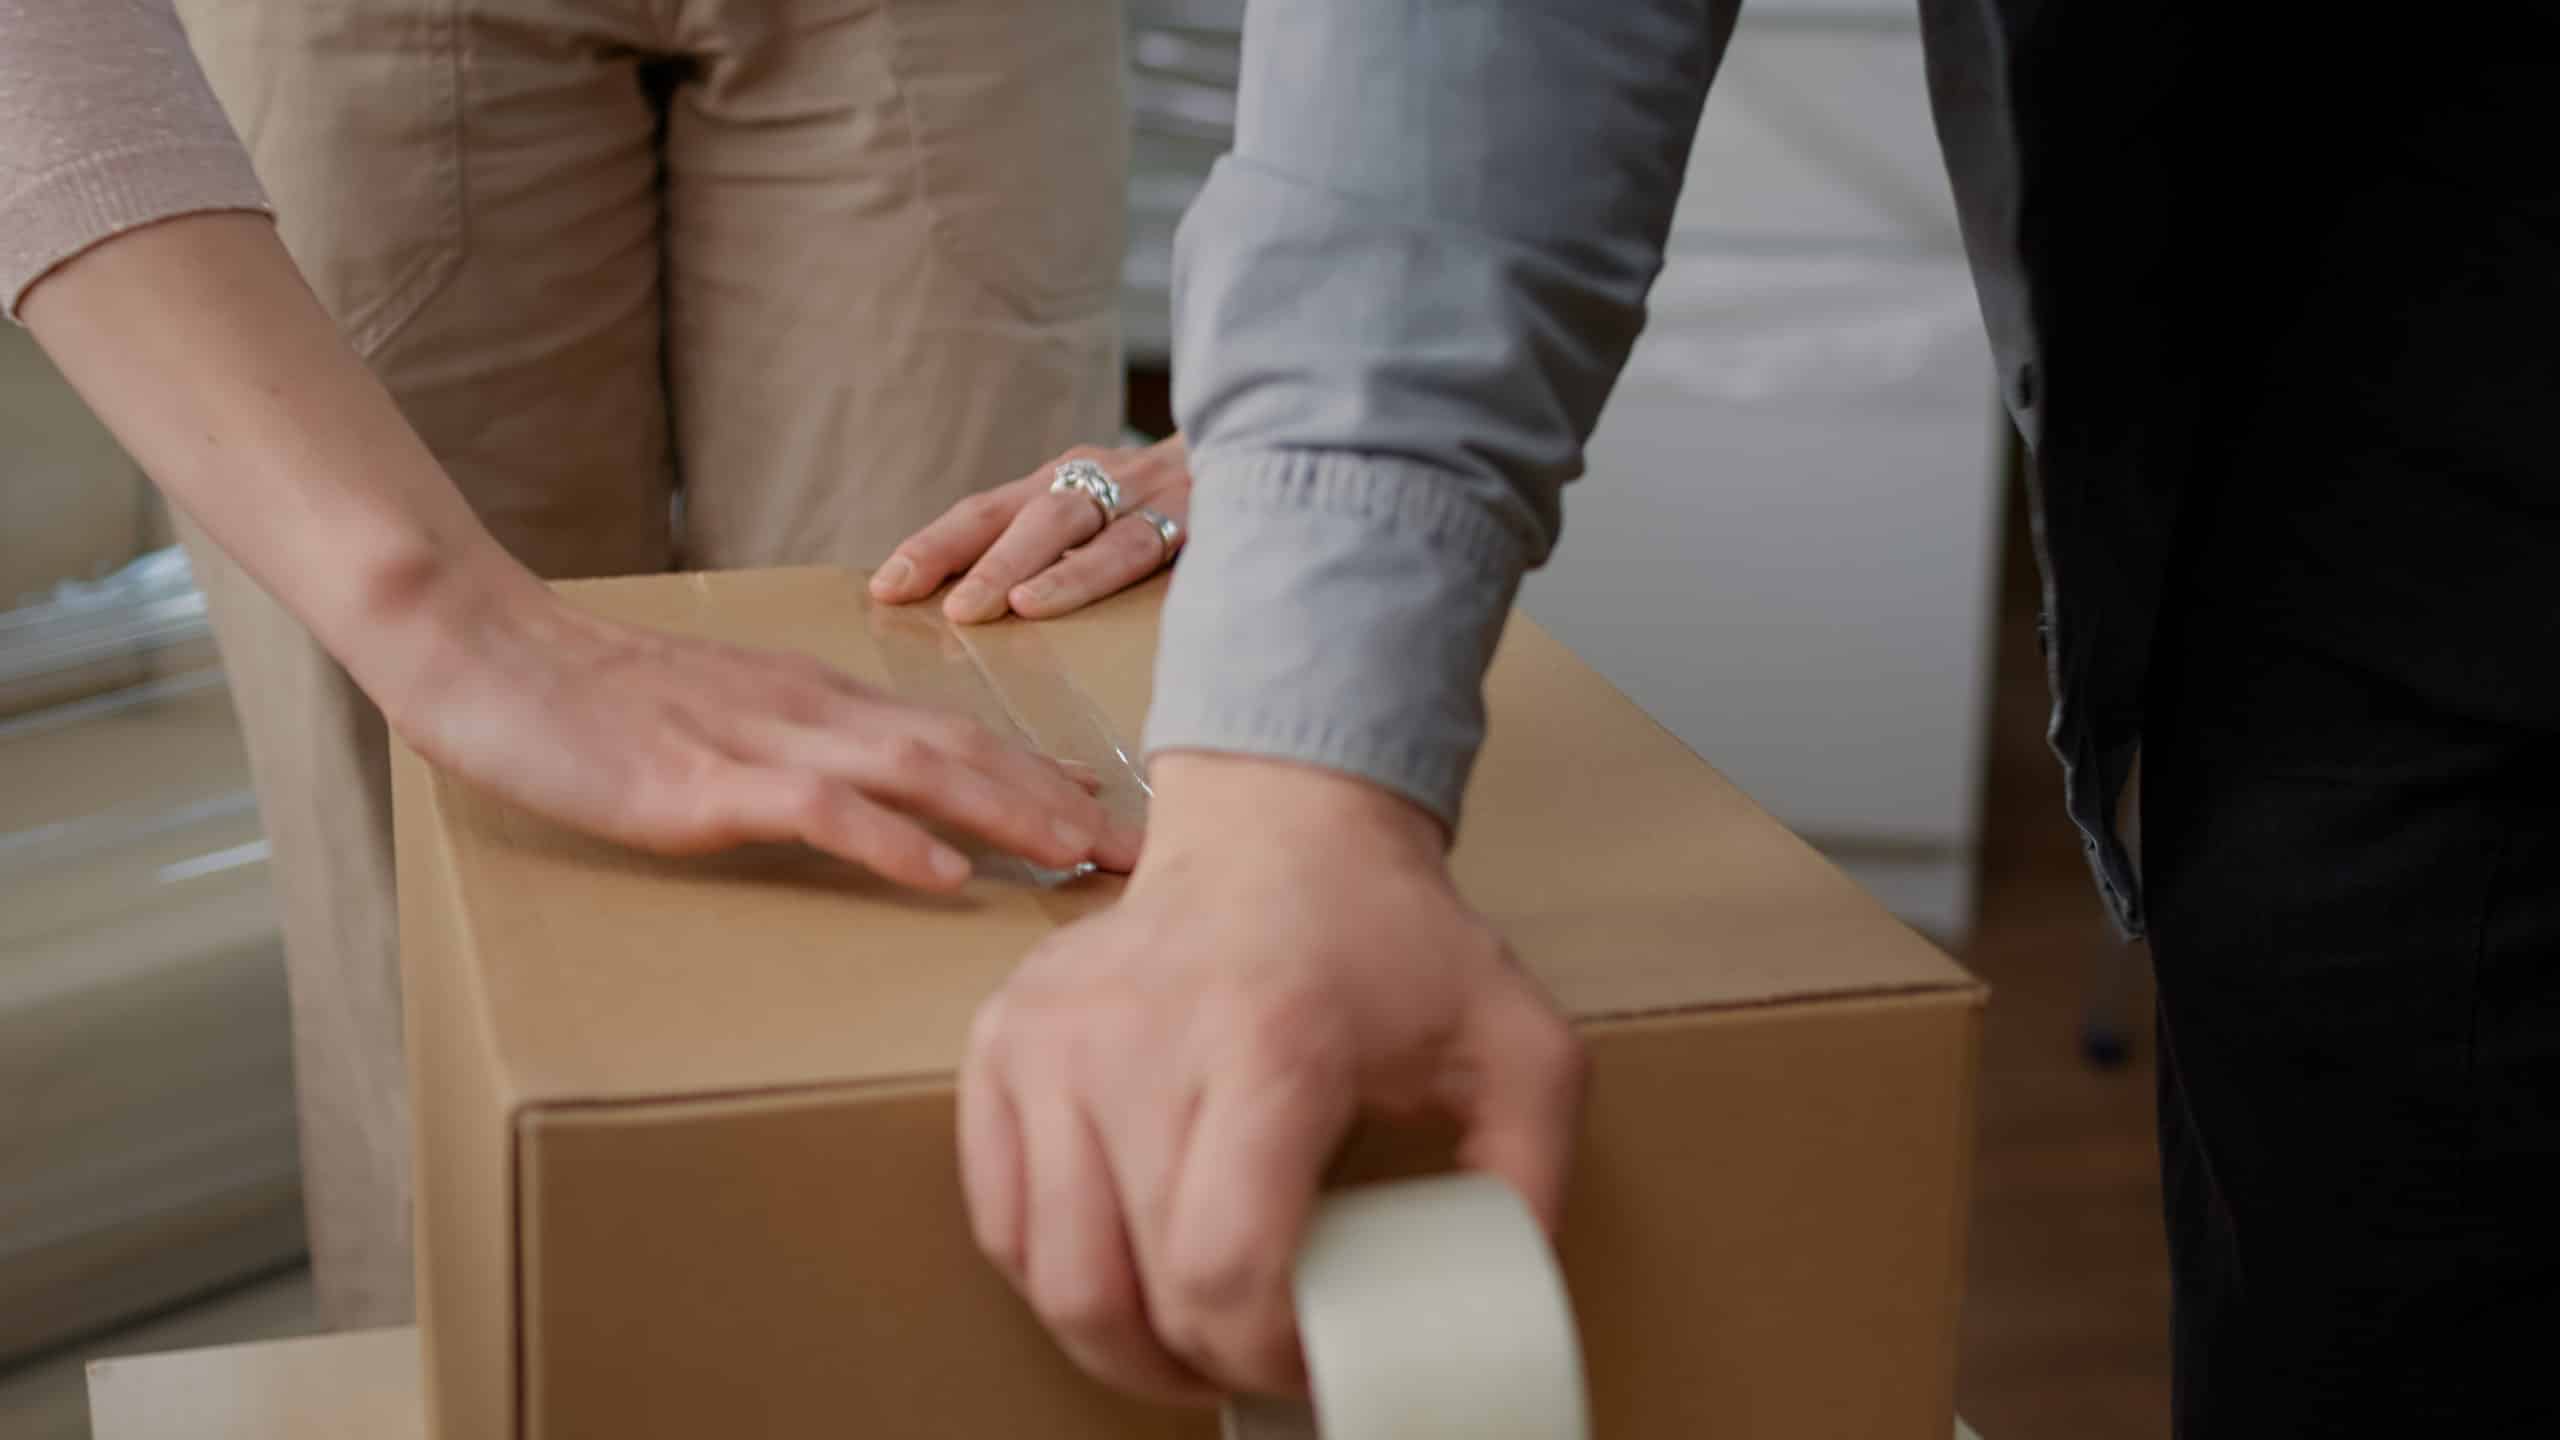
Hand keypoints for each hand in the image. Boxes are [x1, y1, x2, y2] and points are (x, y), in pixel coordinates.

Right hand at [368, 558, 1140, 889]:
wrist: (484, 649)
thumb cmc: (591, 696)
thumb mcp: (717, 717)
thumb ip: (796, 748)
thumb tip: (872, 792)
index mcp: (817, 699)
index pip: (955, 734)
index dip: (1043, 774)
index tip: (1118, 816)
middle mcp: (810, 710)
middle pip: (964, 750)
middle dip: (1062, 801)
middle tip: (1149, 852)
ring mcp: (759, 743)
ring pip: (914, 771)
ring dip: (1010, 813)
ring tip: (1086, 857)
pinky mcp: (701, 783)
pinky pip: (815, 810)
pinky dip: (888, 840)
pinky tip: (944, 874)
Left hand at [870, 435, 1190, 623]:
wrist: (1296, 447)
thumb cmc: (1194, 508)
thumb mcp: (1122, 516)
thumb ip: (1068, 550)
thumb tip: (988, 614)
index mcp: (1074, 481)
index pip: (988, 510)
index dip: (934, 544)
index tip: (882, 586)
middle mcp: (1105, 477)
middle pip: (1017, 512)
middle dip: (960, 552)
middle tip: (907, 593)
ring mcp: (1152, 492)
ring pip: (1068, 523)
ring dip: (1017, 565)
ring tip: (980, 608)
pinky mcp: (1200, 513)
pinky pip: (1135, 546)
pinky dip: (1086, 573)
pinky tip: (1047, 602)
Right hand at [958, 754, 1583, 1401]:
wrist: (1280, 827)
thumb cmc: (1390, 941)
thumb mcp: (1517, 1045)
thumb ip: (1530, 1178)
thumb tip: (1494, 1304)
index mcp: (1270, 1042)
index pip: (1223, 1268)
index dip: (1264, 1356)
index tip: (1312, 1359)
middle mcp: (1138, 1038)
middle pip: (1130, 1288)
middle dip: (1201, 1366)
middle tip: (1257, 1365)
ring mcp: (1052, 1039)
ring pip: (1048, 1274)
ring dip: (1120, 1346)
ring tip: (1189, 1346)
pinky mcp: (1002, 1042)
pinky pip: (1000, 1219)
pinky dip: (1055, 1277)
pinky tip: (1126, 1276)